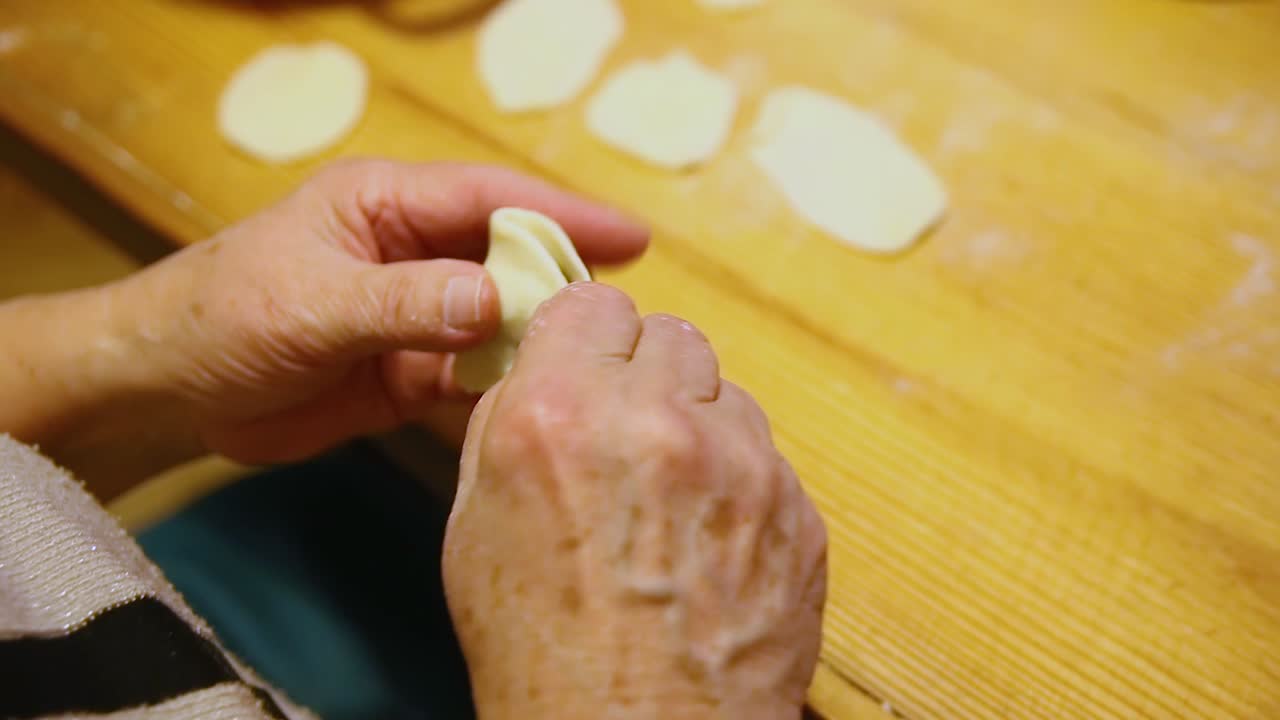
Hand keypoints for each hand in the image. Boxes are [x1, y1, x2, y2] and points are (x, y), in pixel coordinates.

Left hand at [110, 160, 646, 462]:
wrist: (168, 392)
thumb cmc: (221, 318)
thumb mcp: (312, 302)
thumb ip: (404, 302)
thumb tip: (495, 298)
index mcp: (387, 205)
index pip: (490, 198)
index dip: (563, 214)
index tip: (633, 238)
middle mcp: (412, 252)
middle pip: (509, 257)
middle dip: (567, 280)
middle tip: (631, 316)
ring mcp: (416, 314)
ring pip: (500, 319)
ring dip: (543, 339)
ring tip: (606, 364)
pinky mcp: (410, 371)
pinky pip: (475, 374)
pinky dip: (508, 386)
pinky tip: (545, 404)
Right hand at [442, 284, 826, 719]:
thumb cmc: (544, 656)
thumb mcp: (474, 526)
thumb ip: (508, 423)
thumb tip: (537, 369)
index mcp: (561, 416)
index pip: (593, 304)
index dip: (584, 336)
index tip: (584, 360)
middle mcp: (658, 424)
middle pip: (669, 335)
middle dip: (642, 373)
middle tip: (624, 430)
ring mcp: (742, 465)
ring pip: (724, 391)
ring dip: (694, 422)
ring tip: (666, 497)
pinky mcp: (796, 509)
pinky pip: (764, 456)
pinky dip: (736, 479)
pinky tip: (705, 538)